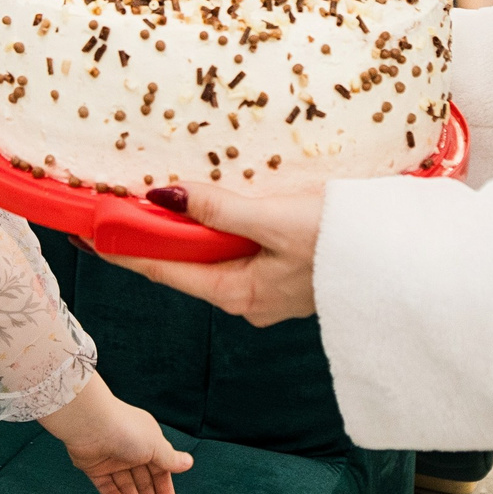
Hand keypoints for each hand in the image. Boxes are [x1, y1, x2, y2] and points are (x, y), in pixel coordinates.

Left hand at [38, 375, 192, 493]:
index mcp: (147, 442)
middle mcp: (130, 451)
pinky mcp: (93, 467)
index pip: (159, 472)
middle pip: (143, 483)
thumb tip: (189, 463)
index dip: (164, 492)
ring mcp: (111, 459)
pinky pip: (106, 486)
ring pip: (126, 487)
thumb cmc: (127, 431)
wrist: (90, 424)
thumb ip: (170, 459)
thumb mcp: (155, 446)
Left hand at [100, 183, 325, 326]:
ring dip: (184, 228)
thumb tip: (164, 197)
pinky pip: (238, 247)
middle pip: (183, 262)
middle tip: (108, 207)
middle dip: (147, 235)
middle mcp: (246, 296)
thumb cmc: (346, 244)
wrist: (409, 264)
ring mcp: (268, 286)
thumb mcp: (276, 220)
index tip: (83, 231)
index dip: (121, 246)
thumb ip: (220, 208)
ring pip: (211, 253)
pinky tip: (212, 206)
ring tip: (150, 202)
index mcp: (237, 293)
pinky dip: (217, 225)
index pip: (162, 268)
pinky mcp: (288, 270)